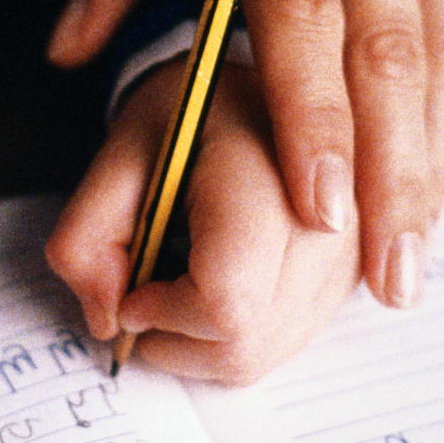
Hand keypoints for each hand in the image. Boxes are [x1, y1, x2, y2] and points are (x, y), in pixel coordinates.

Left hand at [47, 60, 358, 382]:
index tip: (134, 284)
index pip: (226, 301)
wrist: (261, 86)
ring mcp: (354, 252)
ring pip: (262, 356)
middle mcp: (333, 216)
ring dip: (200, 342)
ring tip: (179, 279)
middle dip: (173, 336)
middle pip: (242, 344)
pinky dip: (235, 335)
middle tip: (145, 290)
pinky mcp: (355, 274)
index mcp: (272, 169)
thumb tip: (109, 321)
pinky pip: (282, 344)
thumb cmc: (189, 117)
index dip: (163, 311)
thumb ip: (89, 232)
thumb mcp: (121, 151)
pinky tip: (218, 284)